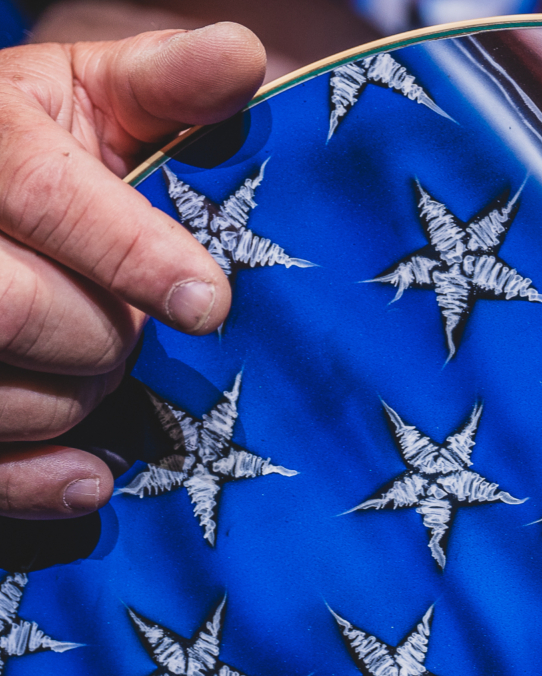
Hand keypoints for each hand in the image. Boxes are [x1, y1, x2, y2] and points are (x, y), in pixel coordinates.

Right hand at [0, 22, 264, 519]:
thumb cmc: (38, 144)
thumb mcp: (94, 97)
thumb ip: (165, 85)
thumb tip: (242, 54)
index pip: (47, 201)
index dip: (134, 257)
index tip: (209, 303)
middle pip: (10, 309)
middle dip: (99, 337)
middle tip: (134, 334)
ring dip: (73, 401)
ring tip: (96, 366)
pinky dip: (36, 479)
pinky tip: (92, 474)